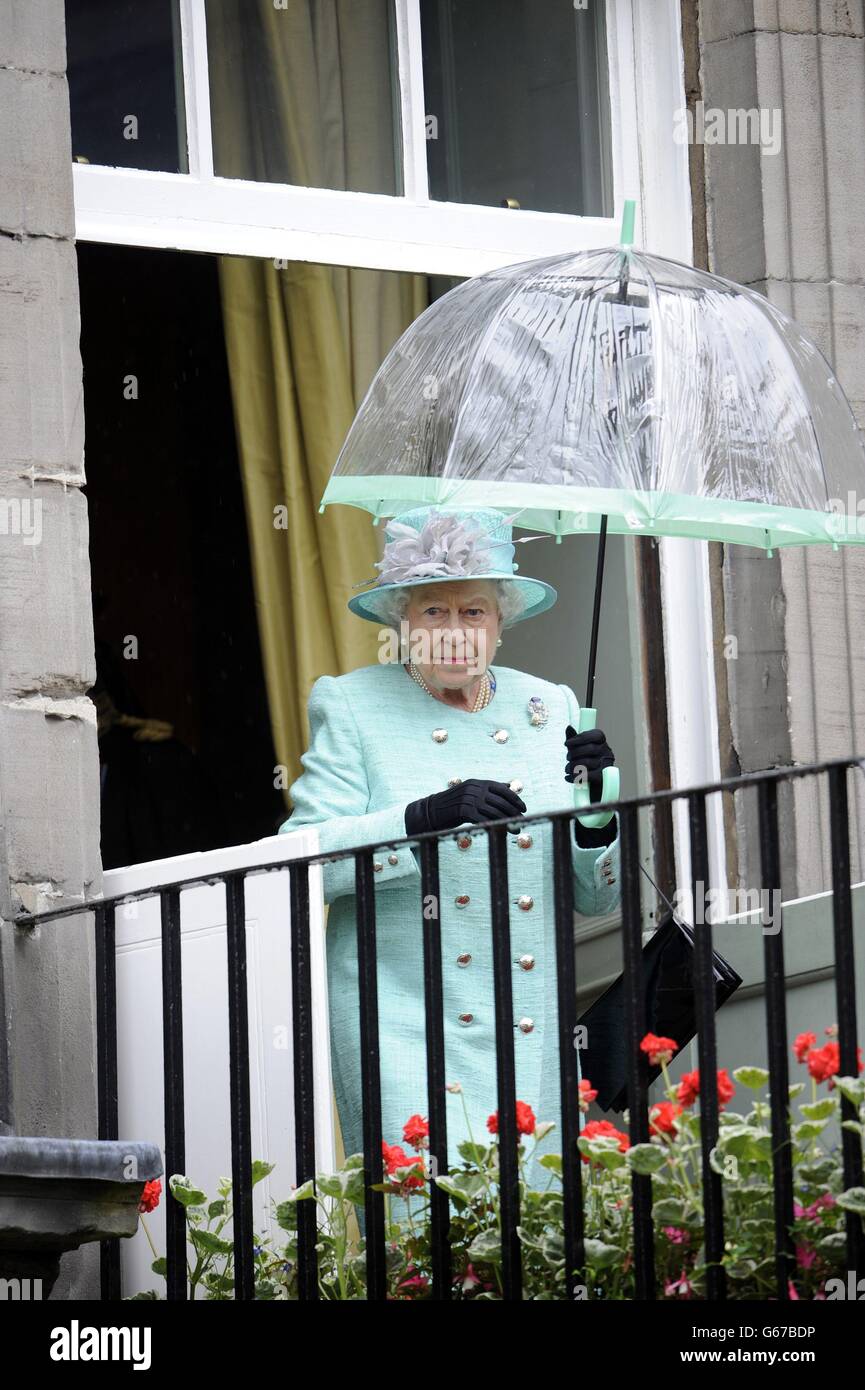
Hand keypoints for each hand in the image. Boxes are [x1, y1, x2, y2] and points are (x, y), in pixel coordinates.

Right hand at [405, 779, 526, 835]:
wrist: (431, 811)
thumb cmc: (453, 804)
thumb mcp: (471, 793)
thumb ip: (489, 790)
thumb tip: (508, 786)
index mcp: (477, 782)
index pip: (501, 788)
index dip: (514, 798)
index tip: (523, 808)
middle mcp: (473, 788)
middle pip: (500, 801)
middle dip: (513, 812)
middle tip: (522, 821)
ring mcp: (468, 799)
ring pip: (494, 811)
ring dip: (507, 821)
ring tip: (515, 829)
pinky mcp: (463, 810)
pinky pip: (483, 819)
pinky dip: (494, 825)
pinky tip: (500, 830)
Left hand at [564, 725, 615, 801]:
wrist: (592, 789)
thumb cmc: (584, 766)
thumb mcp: (577, 751)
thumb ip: (573, 740)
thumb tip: (569, 727)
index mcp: (602, 743)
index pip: (596, 735)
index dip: (580, 738)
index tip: (566, 743)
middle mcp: (607, 753)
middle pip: (590, 748)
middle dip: (574, 753)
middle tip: (568, 758)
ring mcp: (606, 766)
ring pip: (587, 763)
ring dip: (572, 766)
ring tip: (567, 769)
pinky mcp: (602, 778)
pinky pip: (586, 775)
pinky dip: (574, 777)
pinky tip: (569, 778)